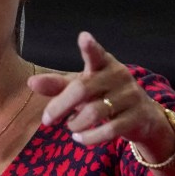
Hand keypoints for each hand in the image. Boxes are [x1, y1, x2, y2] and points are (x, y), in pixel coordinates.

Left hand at [28, 31, 173, 150]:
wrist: (142, 117)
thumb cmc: (104, 96)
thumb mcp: (81, 88)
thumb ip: (58, 85)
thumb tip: (31, 83)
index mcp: (104, 64)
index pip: (96, 54)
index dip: (90, 47)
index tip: (83, 37)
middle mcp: (119, 76)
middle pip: (83, 89)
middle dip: (60, 106)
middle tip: (47, 119)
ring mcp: (130, 96)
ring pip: (94, 112)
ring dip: (75, 124)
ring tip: (70, 127)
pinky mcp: (137, 117)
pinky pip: (109, 130)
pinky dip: (89, 137)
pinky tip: (80, 138)